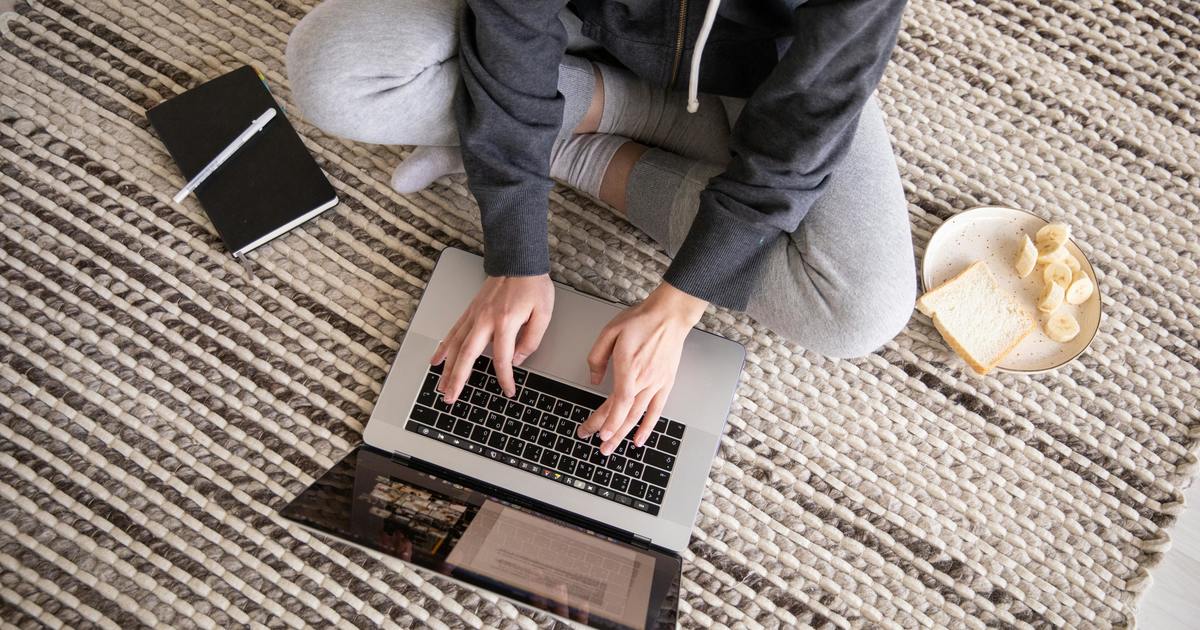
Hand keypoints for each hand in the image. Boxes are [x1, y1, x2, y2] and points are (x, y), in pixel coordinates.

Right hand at [431, 274, 553, 402]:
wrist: (518, 261)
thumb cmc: (532, 285)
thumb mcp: (543, 314)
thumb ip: (531, 340)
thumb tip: (517, 360)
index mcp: (505, 322)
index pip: (502, 358)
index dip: (505, 378)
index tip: (508, 390)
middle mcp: (485, 320)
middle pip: (467, 355)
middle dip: (458, 379)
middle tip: (451, 398)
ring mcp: (474, 315)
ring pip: (455, 346)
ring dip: (447, 369)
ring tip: (442, 387)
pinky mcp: (470, 311)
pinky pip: (453, 332)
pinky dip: (443, 348)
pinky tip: (436, 360)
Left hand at [578, 283, 706, 455]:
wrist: (670, 316)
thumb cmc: (641, 320)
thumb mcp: (610, 332)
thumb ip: (597, 357)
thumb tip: (594, 379)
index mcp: (629, 367)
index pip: (619, 402)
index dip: (608, 421)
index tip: (597, 433)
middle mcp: (644, 379)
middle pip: (625, 413)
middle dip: (609, 432)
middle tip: (597, 445)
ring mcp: (656, 383)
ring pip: (639, 416)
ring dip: (624, 434)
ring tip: (612, 447)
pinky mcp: (665, 384)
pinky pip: (656, 411)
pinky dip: (647, 427)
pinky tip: (639, 440)